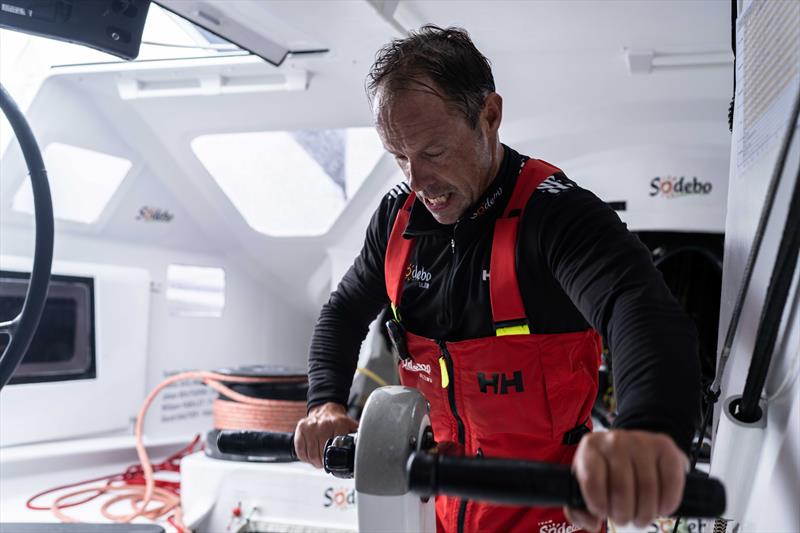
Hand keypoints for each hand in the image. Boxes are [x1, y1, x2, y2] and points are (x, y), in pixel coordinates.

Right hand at [294, 402, 357, 468]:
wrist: (326, 408)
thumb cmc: (338, 420)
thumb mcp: (351, 427)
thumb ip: (357, 438)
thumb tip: (365, 450)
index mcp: (339, 424)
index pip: (335, 450)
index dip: (334, 460)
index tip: (335, 462)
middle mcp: (324, 424)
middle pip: (321, 455)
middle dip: (323, 463)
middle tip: (325, 463)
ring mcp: (311, 426)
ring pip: (310, 455)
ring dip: (314, 462)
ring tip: (319, 460)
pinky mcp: (301, 428)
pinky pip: (300, 450)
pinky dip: (305, 457)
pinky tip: (310, 455)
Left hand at [565, 430, 688, 530]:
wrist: (634, 447)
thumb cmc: (607, 470)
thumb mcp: (585, 482)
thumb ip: (579, 508)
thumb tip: (592, 523)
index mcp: (590, 447)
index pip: (592, 480)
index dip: (598, 505)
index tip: (603, 513)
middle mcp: (615, 440)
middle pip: (622, 489)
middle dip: (624, 515)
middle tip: (625, 520)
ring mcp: (641, 441)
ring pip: (647, 489)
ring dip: (645, 514)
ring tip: (641, 517)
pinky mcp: (665, 447)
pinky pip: (670, 483)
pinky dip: (667, 504)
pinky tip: (660, 508)